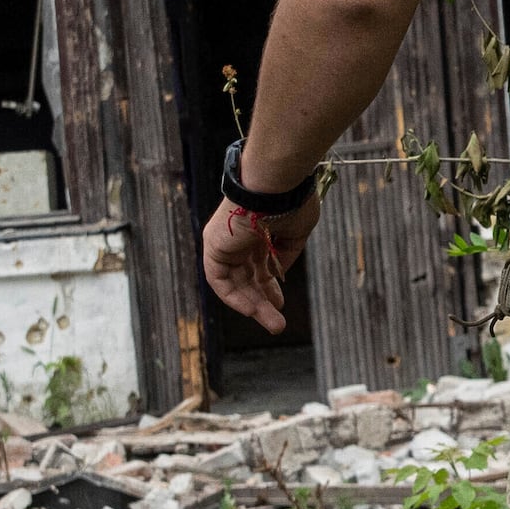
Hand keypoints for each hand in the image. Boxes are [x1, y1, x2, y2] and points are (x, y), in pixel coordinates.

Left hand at [201, 182, 318, 330]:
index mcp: (257, 230)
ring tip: (274, 326)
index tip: (280, 303)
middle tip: (278, 324)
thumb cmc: (290, 201)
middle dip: (263, 301)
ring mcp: (225, 242)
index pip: (259, 264)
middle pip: (247, 277)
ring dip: (253, 305)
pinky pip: (219, 280)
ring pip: (235, 282)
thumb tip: (277, 274)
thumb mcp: (296, 233)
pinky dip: (233, 297)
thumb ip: (285, 255)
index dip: (270, 285)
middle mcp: (238, 237)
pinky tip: (252, 310)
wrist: (275, 183)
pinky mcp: (214, 246)